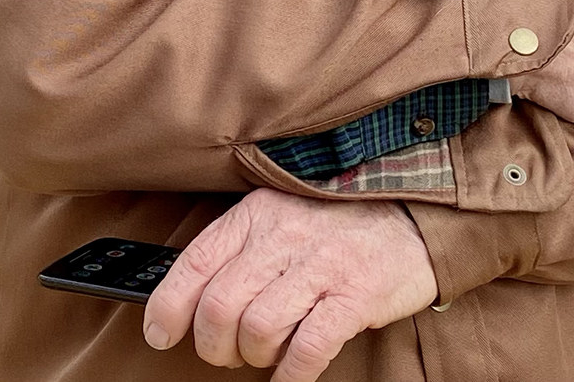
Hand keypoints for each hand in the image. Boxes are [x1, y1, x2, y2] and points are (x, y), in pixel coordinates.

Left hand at [143, 188, 436, 379]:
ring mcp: (320, 266)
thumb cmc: (338, 220)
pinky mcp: (354, 296)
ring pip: (257, 330)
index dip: (169, 306)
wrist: (412, 209)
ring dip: (254, 357)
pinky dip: (290, 375)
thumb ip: (241, 249)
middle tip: (228, 353)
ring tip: (267, 355)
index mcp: (258, 214)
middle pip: (219, 307)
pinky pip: (307, 350)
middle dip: (214, 345)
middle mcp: (283, 236)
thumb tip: (191, 298)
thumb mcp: (281, 214)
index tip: (161, 334)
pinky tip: (290, 375)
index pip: (195, 262)